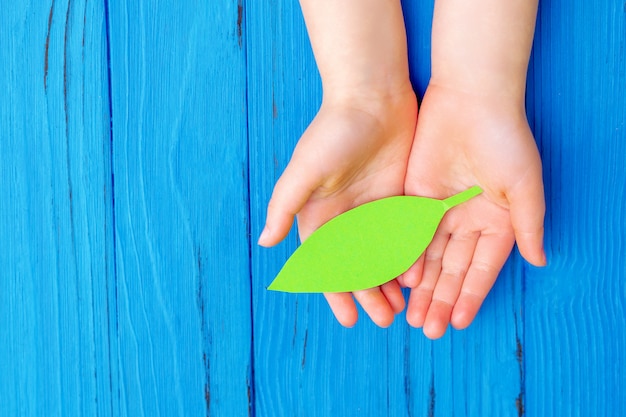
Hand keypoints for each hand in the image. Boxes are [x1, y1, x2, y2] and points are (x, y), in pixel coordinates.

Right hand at [259, 91, 416, 326]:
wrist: (371, 96)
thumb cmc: (333, 132)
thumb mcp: (305, 170)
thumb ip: (285, 206)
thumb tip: (265, 242)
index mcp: (320, 216)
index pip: (328, 265)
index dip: (338, 293)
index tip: (351, 319)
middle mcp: (345, 217)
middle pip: (357, 265)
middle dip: (369, 293)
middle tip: (386, 318)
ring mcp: (373, 209)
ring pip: (382, 256)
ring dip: (390, 281)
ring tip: (403, 307)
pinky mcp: (397, 198)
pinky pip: (403, 236)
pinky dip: (409, 257)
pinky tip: (419, 275)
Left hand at [401, 84, 545, 337]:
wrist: (469, 98)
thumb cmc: (505, 138)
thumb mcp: (524, 183)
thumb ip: (528, 223)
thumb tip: (539, 260)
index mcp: (496, 221)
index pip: (481, 268)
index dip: (471, 296)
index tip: (460, 323)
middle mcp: (467, 220)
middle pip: (452, 269)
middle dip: (441, 299)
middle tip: (428, 329)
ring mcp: (440, 209)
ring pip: (427, 256)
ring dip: (421, 286)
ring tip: (411, 315)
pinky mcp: (415, 195)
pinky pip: (407, 232)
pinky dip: (403, 256)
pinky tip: (397, 280)